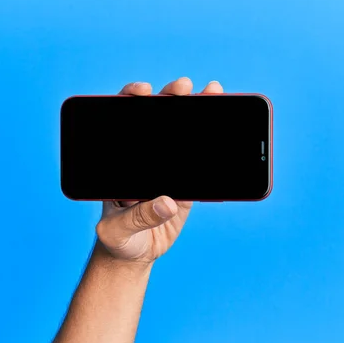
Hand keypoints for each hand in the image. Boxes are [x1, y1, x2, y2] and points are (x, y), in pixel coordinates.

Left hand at [94, 77, 223, 263]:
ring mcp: (167, 170)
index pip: (122, 121)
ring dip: (198, 113)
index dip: (131, 99)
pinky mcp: (186, 186)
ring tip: (214, 92)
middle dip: (170, 97)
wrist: (134, 255)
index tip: (142, 91)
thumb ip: (137, 217)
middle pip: (157, 120)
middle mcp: (144, 158)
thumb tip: (166, 202)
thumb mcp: (117, 229)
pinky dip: (214, 148)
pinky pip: (201, 164)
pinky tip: (227, 132)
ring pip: (183, 136)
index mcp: (120, 161)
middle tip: (183, 87)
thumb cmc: (116, 238)